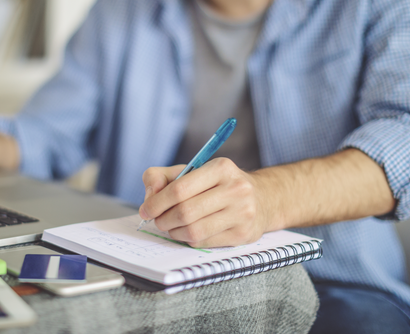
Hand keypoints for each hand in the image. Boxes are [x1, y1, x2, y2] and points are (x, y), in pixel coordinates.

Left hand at [139, 158, 271, 247]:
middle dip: (163, 219)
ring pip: (193, 230)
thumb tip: (150, 196)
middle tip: (158, 220)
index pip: (180, 188)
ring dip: (174, 231)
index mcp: (221, 168)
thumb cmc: (220, 184)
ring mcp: (242, 213)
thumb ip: (163, 176)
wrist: (262, 198)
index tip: (146, 209)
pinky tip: (189, 231)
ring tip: (171, 226)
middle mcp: (235, 189)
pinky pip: (203, 242)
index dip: (157, 202)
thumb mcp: (193, 171)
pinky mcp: (242, 234)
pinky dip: (188, 239)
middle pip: (185, 212)